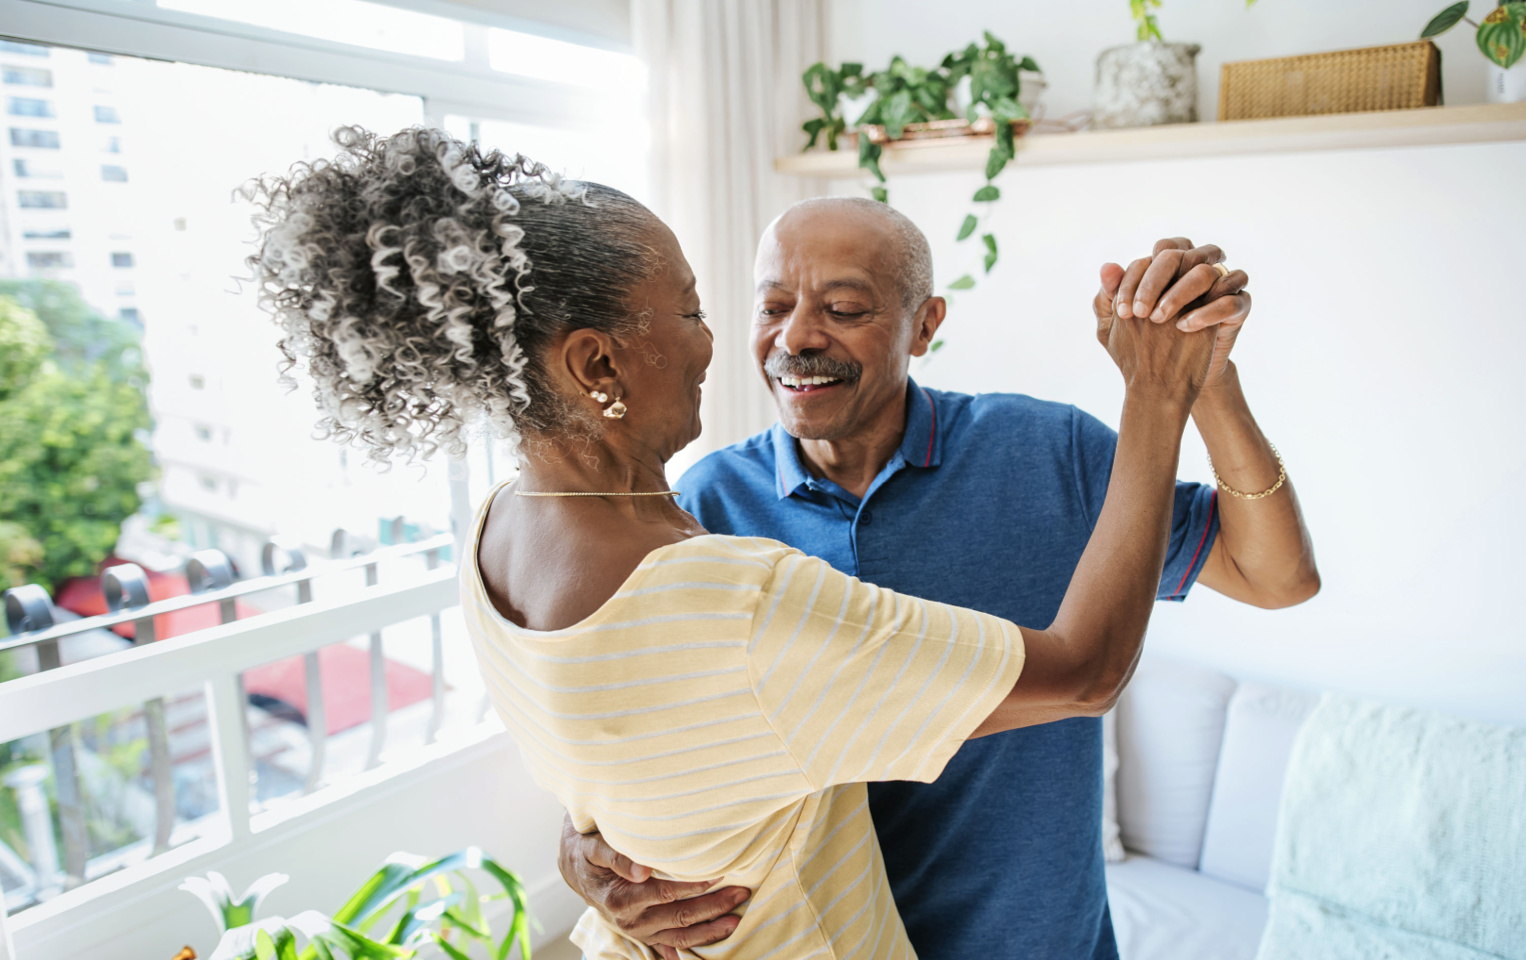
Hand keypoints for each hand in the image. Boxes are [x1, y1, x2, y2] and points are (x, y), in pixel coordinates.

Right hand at [558, 814, 749, 959]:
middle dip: (713, 907)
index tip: (719, 874)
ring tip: (737, 919)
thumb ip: (616, 855)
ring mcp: (638, 931)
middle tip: (741, 893)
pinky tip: (714, 942)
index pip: (666, 893)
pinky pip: (673, 944)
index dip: (694, 885)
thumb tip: (643, 869)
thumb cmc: (587, 851)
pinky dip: (694, 945)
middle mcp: (631, 921)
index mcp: (620, 899)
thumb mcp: (593, 847)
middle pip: (680, 917)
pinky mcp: (644, 934)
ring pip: (680, 936)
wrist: (575, 870)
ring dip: (711, 929)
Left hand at [1092, 238, 1250, 386]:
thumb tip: (1106, 267)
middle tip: (1139, 314)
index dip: (1133, 280)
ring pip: (1207, 271)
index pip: (1151, 256)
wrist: (1172, 380)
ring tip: (1158, 320)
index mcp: (1168, 266)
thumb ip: (1108, 296)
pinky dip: (1207, 311)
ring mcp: (1220, 284)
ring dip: (1179, 293)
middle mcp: (1196, 268)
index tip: (1122, 311)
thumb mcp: (1116, 325)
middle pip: (1178, 255)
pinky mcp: (1238, 306)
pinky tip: (1184, 327)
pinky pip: (1230, 299)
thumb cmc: (1142, 346)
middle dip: (1153, 283)